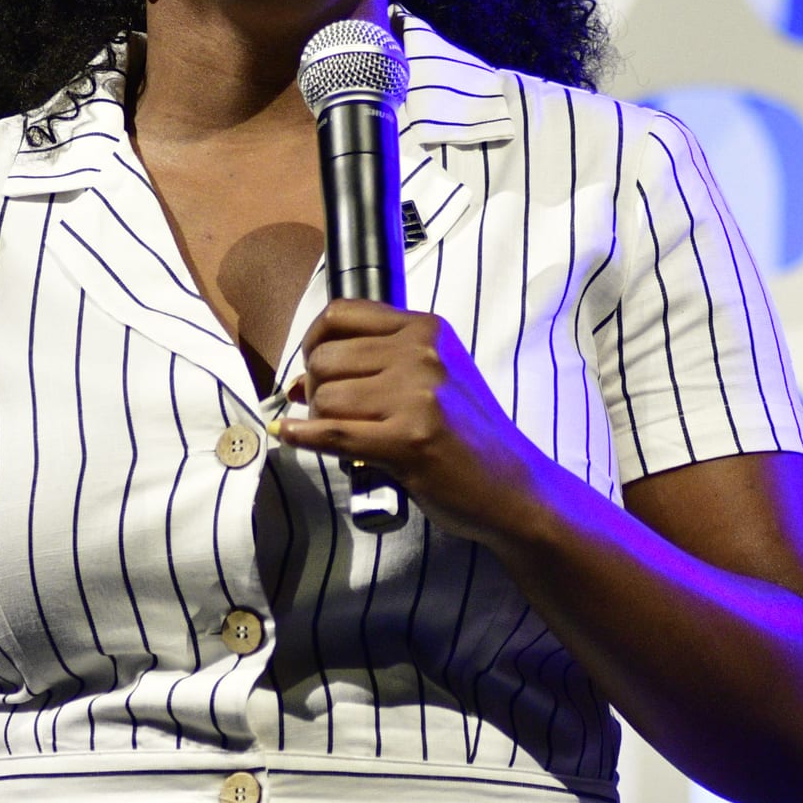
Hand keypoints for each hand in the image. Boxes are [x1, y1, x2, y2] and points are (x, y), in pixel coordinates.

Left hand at [275, 299, 544, 541]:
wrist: (513, 488)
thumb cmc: (465, 435)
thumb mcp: (431, 378)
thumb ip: (373, 365)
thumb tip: (295, 381)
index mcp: (426, 328)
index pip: (340, 314)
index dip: (313, 342)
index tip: (313, 367)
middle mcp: (422, 353)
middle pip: (324, 359)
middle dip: (314, 389)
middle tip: (331, 414)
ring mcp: (417, 396)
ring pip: (324, 398)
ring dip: (320, 422)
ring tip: (346, 436)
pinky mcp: (409, 440)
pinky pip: (333, 433)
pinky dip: (303, 437)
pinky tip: (289, 436)